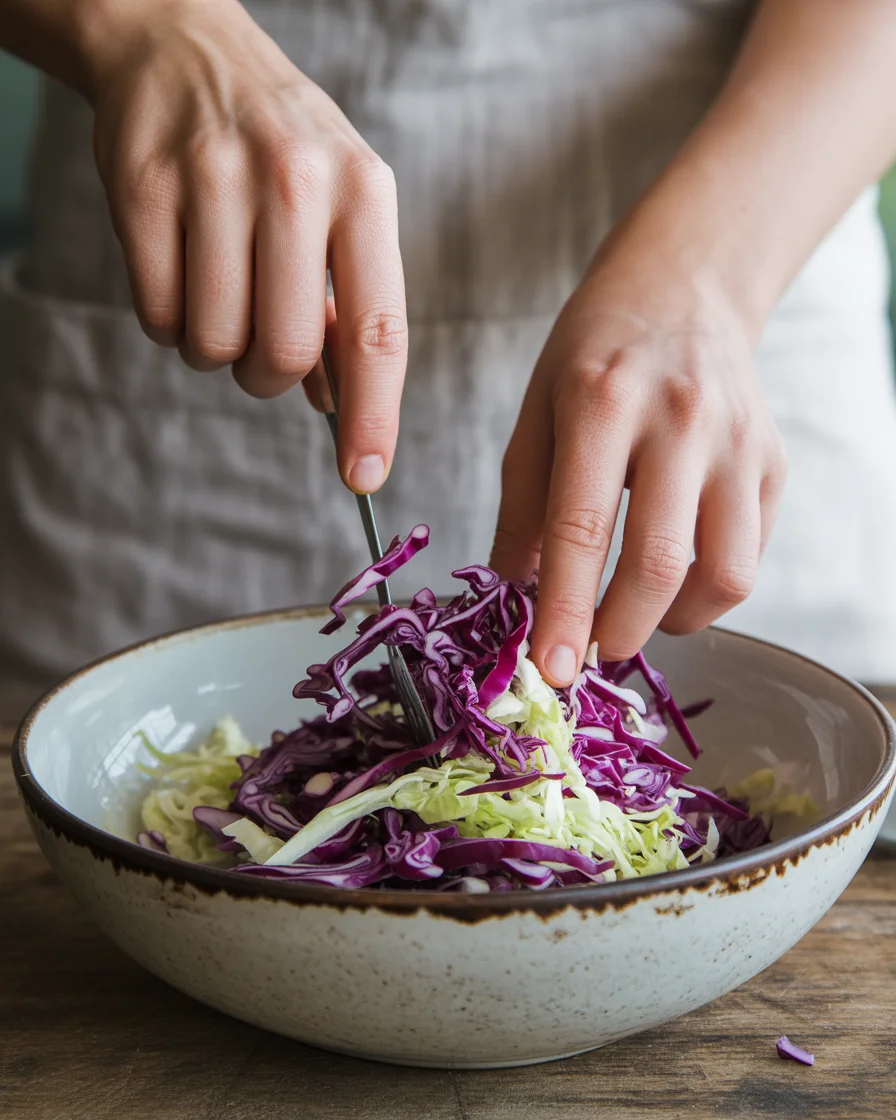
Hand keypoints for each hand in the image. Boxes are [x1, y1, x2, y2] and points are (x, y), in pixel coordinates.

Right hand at [88, 0, 404, 493]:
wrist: (184, 47)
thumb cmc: (281, 150)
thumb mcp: (341, 208)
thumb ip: (347, 305)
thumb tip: (339, 406)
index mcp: (364, 193)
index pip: (379, 332)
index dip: (373, 417)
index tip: (364, 475)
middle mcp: (295, 180)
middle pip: (284, 353)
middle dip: (268, 376)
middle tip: (260, 346)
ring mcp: (212, 178)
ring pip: (213, 344)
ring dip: (215, 349)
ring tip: (220, 293)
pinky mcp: (141, 186)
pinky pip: (158, 314)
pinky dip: (170, 321)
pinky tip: (182, 269)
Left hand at [491, 241, 786, 686]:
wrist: (682, 292)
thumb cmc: (595, 355)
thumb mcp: (535, 413)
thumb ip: (522, 508)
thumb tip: (515, 594)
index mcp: (601, 403)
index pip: (582, 529)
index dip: (565, 611)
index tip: (549, 670)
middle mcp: (680, 420)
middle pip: (659, 564)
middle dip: (618, 632)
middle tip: (589, 649)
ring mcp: (737, 442)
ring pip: (725, 575)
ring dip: (673, 621)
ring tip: (635, 611)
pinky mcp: (773, 463)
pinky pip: (750, 556)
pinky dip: (707, 591)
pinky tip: (673, 576)